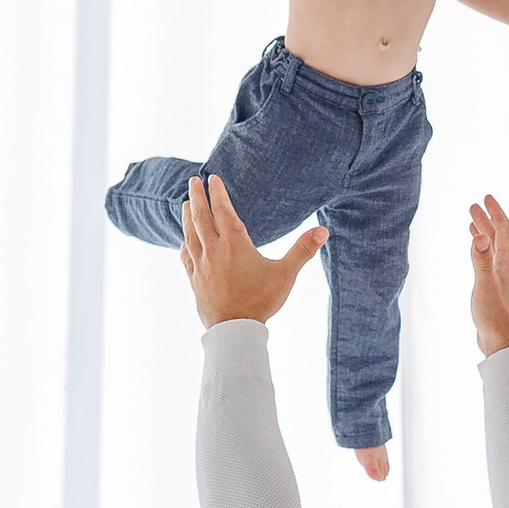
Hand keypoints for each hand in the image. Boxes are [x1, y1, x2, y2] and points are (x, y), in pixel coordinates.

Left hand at [181, 174, 325, 325]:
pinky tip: (185, 240)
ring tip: (186, 204)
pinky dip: (185, 242)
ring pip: (190, 233)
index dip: (217, 192)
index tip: (212, 178)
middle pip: (200, 217)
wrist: (234, 330)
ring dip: (187, 216)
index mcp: (234, 243)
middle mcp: (213, 250)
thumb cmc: (261, 301)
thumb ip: (303, 250)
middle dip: (197, 196)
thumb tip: (323, 231)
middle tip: (193, 181)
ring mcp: (200, 265)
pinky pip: (186, 255)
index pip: (223, 210)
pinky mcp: (194, 279)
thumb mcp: (285, 274)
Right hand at [469, 194, 508, 356]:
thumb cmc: (495, 316)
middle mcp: (508, 267)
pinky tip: (476, 253)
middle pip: (499, 237)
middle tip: (475, 206)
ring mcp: (503, 277)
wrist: (502, 342)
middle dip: (488, 220)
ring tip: (473, 223)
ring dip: (485, 234)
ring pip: (494, 249)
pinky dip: (482, 251)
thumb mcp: (485, 286)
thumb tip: (482, 236)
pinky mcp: (497, 288)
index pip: (504, 231)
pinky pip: (489, 261)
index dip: (495, 213)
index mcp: (508, 263)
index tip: (486, 198)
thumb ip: (481, 261)